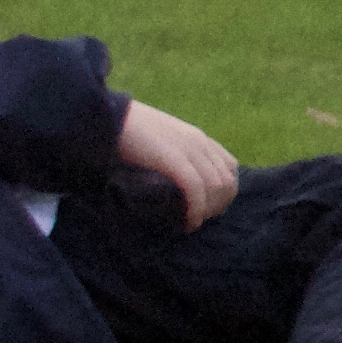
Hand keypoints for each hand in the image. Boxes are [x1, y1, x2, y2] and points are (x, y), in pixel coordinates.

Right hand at [115, 96, 237, 229]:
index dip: (225, 191)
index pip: (230, 167)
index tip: (209, 208)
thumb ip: (176, 155)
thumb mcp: (162, 142)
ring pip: (216, 187)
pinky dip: (196, 210)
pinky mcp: (173, 159)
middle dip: (218, 205)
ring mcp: (189, 150)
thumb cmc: (129, 133)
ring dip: (208, 211)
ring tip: (192, 223)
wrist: (111, 119)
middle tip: (199, 220)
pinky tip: (188, 223)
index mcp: (199, 138)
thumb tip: (177, 183)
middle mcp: (200, 143)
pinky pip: (195, 188)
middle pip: (227, 181)